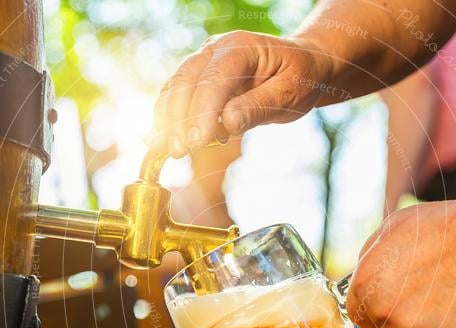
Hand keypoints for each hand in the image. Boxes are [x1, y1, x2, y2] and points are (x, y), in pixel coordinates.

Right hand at [150, 31, 333, 156]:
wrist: (299, 66)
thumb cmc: (298, 79)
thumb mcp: (289, 94)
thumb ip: (258, 106)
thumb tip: (227, 123)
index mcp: (241, 47)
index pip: (215, 79)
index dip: (203, 111)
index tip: (197, 141)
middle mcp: (216, 48)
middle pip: (187, 80)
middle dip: (179, 117)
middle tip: (178, 151)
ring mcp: (203, 60)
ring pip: (175, 86)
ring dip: (166, 119)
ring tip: (165, 149)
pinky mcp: (198, 76)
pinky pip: (175, 94)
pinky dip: (165, 117)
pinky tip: (156, 139)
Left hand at [346, 199, 455, 327]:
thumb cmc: (447, 227)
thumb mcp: (394, 228)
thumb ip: (371, 258)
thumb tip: (364, 273)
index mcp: (366, 286)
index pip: (359, 313)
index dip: (377, 306)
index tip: (393, 299)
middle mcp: (385, 314)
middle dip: (401, 316)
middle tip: (428, 293)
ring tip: (449, 299)